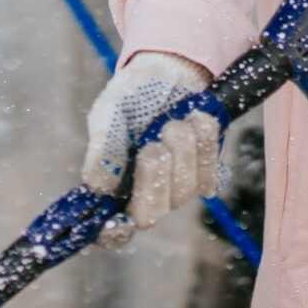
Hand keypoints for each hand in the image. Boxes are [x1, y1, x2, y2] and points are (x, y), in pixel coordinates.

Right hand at [81, 51, 217, 247]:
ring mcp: (178, 188)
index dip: (112, 235)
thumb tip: (97, 187)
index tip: (118, 223)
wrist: (169, 72)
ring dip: (180, 146)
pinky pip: (210, 166)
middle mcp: (146, 196)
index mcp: (114, 187)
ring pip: (185, 188)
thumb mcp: (109, 114)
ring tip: (171, 121)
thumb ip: (103, 148)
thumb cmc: (132, 97)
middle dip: (154, 174)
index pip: (109, 233)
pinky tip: (191, 119)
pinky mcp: (206, 173)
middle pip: (151, 215)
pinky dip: (202, 136)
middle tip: (151, 142)